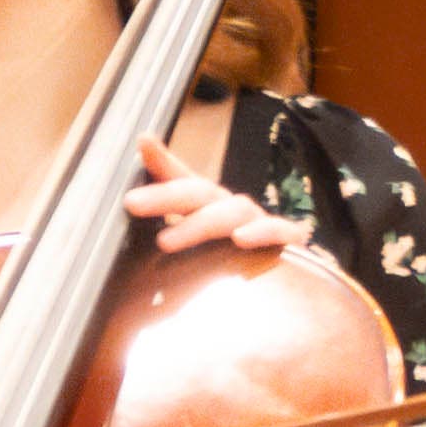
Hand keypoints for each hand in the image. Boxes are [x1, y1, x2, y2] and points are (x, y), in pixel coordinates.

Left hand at [129, 136, 298, 255]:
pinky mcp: (287, 241)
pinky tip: (241, 239)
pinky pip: (277, 232)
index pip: (183, 180)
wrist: (293, 284)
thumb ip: (168, 226)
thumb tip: (132, 203)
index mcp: (208, 206)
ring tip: (166, 240)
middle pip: (199, 193)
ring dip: (200, 224)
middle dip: (165, 196)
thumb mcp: (195, 245)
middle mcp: (231, 209)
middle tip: (132, 203)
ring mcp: (259, 223)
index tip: (143, 142)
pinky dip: (261, 232)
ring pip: (231, 213)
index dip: (162, 161)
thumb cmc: (235, 260)